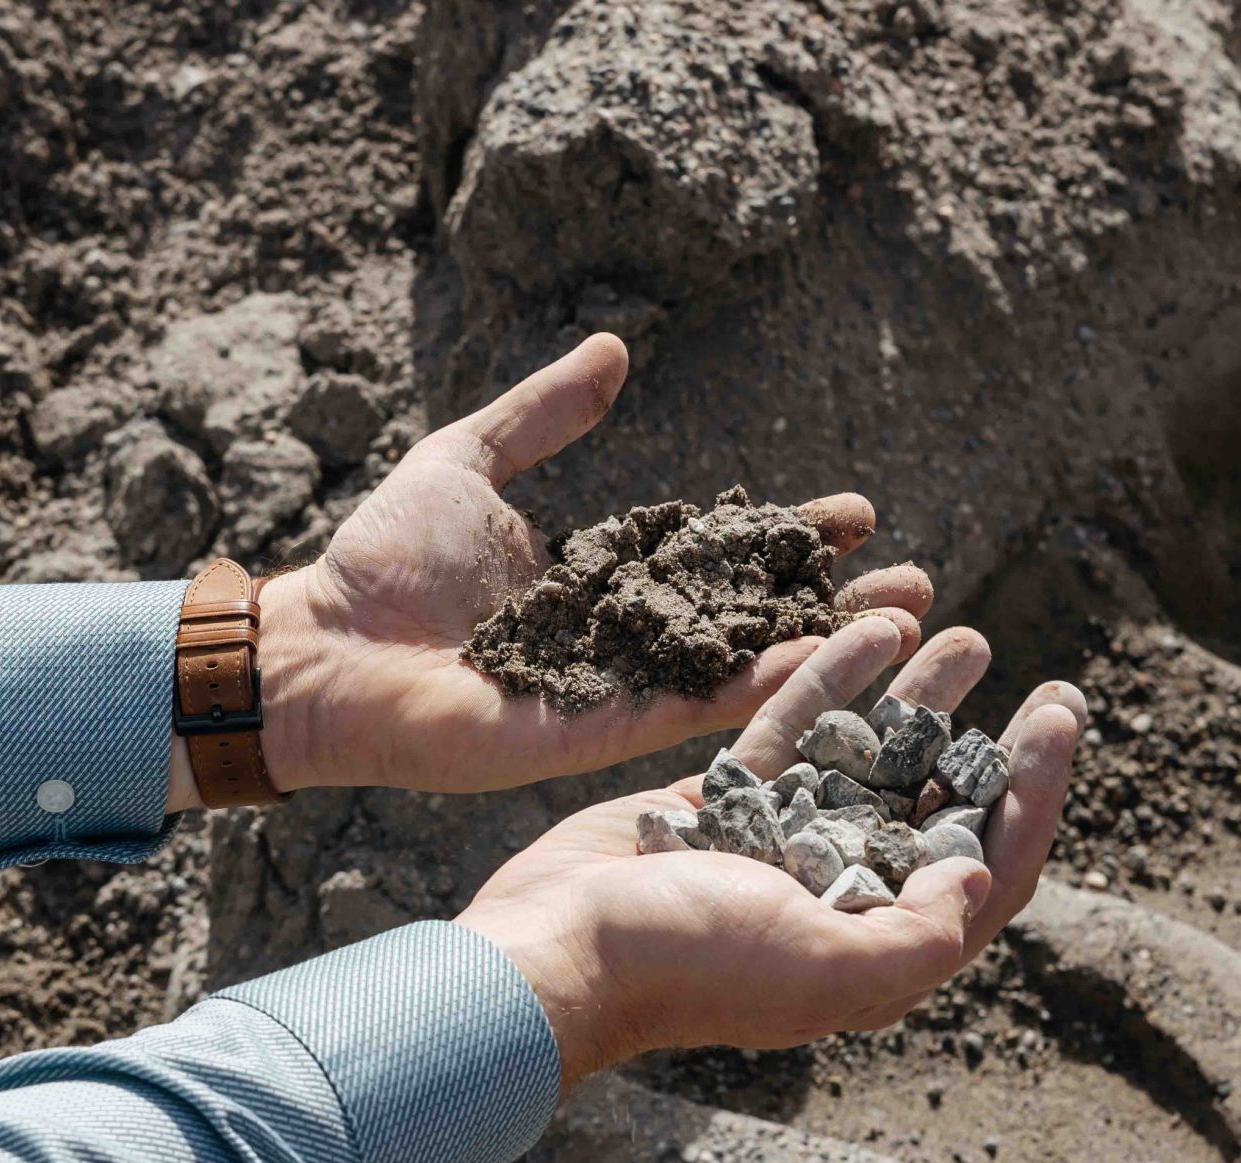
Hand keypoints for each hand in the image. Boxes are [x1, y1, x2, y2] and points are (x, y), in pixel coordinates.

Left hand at [237, 333, 933, 797]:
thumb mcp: (469, 462)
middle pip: (749, 617)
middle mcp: (621, 640)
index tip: (855, 511)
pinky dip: (757, 690)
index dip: (784, 536)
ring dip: (824, 650)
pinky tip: (824, 667)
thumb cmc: (383, 560)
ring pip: (739, 669)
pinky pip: (688, 709)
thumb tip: (613, 352)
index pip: (716, 554)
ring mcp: (613, 690)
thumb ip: (542, 414)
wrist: (323, 644)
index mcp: (600, 581)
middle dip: (833, 601)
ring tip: (907, 627)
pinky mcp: (592, 732)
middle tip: (917, 584)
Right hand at [455, 617, 1085, 1090]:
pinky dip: (830, 682)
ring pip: (870, 760)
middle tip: (1046, 682)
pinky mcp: (721, 804)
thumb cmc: (683, 965)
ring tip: (960, 632)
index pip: (985, 868)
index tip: (1058, 720)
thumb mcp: (819, 968)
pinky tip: (866, 630)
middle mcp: (838, 897)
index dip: (1033, 796)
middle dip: (997, 745)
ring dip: (922, 700)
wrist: (552, 947)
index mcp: (874, 946)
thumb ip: (913, 933)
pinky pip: (792, 733)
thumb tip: (978, 873)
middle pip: (939, 808)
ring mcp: (779, 847)